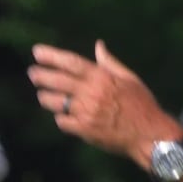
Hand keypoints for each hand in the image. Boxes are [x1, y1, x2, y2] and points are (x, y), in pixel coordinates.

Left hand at [28, 40, 182, 169]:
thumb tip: (98, 45)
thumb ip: (110, 62)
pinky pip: (63, 122)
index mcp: (101, 78)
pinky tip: (60, 116)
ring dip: (45, 97)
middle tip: (32, 72)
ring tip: (42, 94)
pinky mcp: (84, 130)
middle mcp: (91, 93)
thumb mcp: (129, 78)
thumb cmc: (142, 104)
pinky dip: (60, 118)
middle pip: (57, 81)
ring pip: (55, 102)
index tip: (37, 52)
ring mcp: (86, 112)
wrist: (150, 135)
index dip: (51, 56)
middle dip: (41, 75)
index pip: (70, 62)